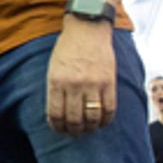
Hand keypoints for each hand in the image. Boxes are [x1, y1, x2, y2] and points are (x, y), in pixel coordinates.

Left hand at [46, 19, 115, 136]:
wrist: (87, 29)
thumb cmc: (67, 49)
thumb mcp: (53, 68)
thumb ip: (55, 89)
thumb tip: (58, 114)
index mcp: (56, 81)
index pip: (55, 114)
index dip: (57, 127)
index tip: (59, 130)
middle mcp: (74, 84)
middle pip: (74, 119)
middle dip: (73, 131)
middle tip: (74, 133)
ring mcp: (93, 84)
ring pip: (92, 118)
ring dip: (90, 129)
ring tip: (88, 130)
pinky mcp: (109, 82)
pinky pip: (109, 109)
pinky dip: (106, 120)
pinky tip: (102, 122)